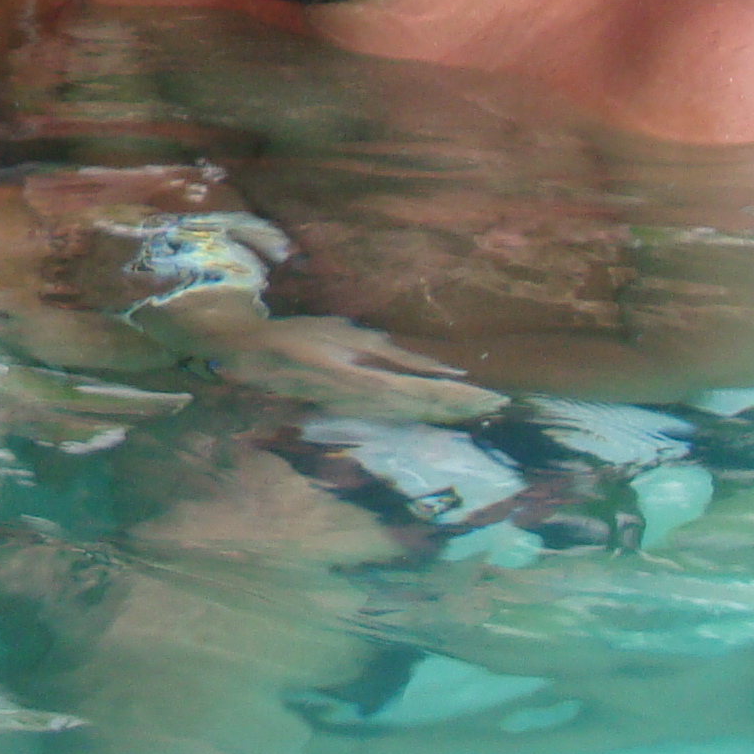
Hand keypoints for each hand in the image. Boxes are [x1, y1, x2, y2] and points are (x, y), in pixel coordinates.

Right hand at [197, 310, 501, 421]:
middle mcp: (367, 404)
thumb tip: (445, 370)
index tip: (494, 396)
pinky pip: (398, 415)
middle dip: (463, 408)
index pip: (427, 393)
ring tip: (480, 408)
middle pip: (426, 411)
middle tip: (501, 404)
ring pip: (414, 417)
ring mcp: (360, 412)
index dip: (461, 397)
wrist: (252, 359)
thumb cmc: (299, 340)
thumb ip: (397, 357)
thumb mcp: (351, 337)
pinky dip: (425, 412)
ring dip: (447, 413)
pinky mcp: (353, 412)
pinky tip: (440, 410)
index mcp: (367, 383)